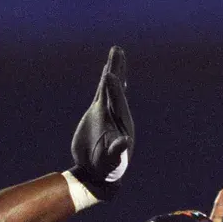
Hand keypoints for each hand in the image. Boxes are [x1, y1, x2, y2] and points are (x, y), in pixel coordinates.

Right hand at [69, 46, 134, 200]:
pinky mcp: (98, 112)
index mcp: (121, 123)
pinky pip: (103, 92)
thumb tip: (124, 143)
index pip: (118, 102)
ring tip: (116, 51)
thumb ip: (117, 151)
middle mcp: (116, 114)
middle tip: (117, 51)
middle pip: (117, 88)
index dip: (115, 89)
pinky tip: (108, 71)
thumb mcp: (112, 160)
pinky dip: (106, 82)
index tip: (109, 74)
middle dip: (117, 70)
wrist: (98, 171)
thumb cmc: (107, 168)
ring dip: (113, 69)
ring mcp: (107, 111)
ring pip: (111, 86)